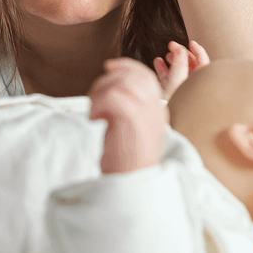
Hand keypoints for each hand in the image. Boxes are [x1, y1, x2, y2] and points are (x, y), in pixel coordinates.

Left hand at [88, 58, 170, 173]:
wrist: (131, 187)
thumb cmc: (126, 162)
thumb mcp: (131, 130)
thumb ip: (128, 108)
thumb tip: (111, 84)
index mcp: (158, 111)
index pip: (146, 76)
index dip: (126, 66)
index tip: (108, 66)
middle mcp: (156, 110)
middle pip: (134, 75)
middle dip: (109, 78)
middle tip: (94, 96)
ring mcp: (147, 115)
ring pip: (122, 82)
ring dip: (100, 92)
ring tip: (94, 112)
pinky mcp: (133, 121)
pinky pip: (113, 96)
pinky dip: (98, 104)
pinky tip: (95, 119)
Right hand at [153, 40, 209, 102]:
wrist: (163, 121)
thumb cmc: (174, 103)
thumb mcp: (178, 79)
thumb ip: (180, 61)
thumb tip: (180, 49)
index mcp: (200, 81)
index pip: (203, 62)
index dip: (197, 50)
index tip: (190, 42)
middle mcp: (192, 85)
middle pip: (190, 65)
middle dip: (181, 54)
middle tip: (172, 46)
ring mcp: (180, 89)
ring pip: (178, 70)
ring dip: (172, 60)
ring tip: (166, 56)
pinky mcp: (169, 93)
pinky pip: (168, 77)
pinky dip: (163, 68)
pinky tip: (158, 62)